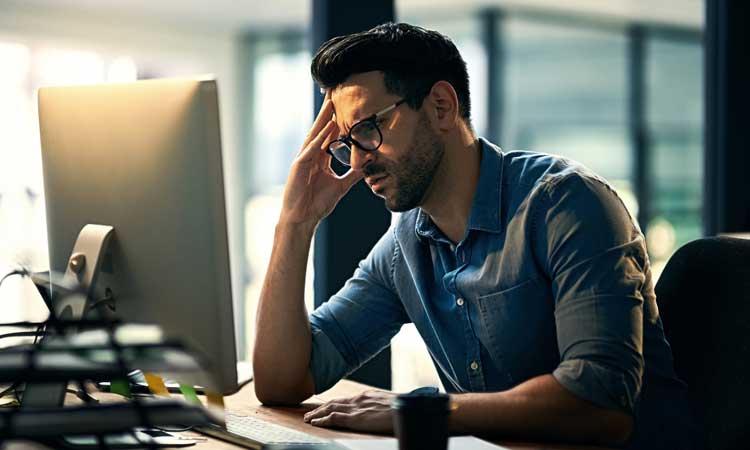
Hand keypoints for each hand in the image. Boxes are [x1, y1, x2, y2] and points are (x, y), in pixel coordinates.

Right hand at [279, 93, 363, 226]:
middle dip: (328, 115)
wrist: (302, 218)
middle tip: (335, 97)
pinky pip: (312, 148)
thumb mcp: (340, 186)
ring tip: (331, 104)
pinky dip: (320, 137)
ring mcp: (303, 159)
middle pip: (320, 131)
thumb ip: (353, 175)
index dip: (336, 123)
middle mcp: (310, 156)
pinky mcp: (299, 165)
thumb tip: (367, 166)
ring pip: (315, 135)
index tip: (344, 109)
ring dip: (323, 120)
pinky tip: (328, 126)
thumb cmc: (317, 203)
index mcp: (319, 160)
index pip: (328, 137)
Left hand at [303, 390, 396, 433]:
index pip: (344, 399)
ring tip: (308, 419)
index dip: (331, 404)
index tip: (323, 407)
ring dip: (317, 414)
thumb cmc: (402, 408)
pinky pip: (335, 418)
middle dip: (320, 408)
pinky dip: (323, 420)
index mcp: (366, 396)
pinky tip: (315, 423)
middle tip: (309, 413)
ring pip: (330, 409)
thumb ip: (377, 406)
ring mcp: (356, 408)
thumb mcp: (388, 404)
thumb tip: (376, 411)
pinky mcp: (356, 418)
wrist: (407, 407)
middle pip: (334, 402)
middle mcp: (358, 399)